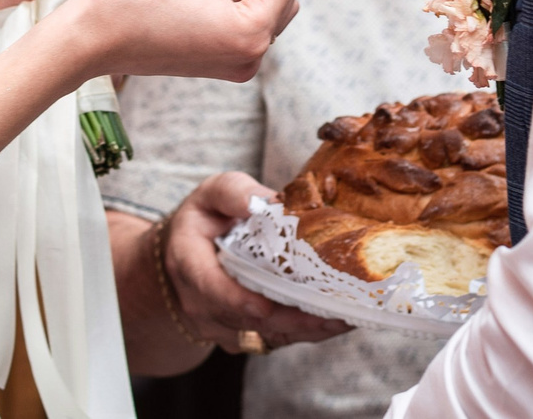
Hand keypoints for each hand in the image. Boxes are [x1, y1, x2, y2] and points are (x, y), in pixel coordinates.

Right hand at [162, 173, 349, 352]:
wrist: (189, 257)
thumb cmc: (205, 220)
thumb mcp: (210, 194)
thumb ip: (232, 192)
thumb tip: (266, 202)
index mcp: (189, 263)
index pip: (209, 287)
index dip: (236, 300)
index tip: (263, 307)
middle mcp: (201, 303)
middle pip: (247, 319)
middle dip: (289, 319)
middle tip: (330, 312)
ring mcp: (222, 325)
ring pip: (265, 335)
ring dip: (304, 329)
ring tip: (344, 317)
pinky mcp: (244, 336)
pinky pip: (275, 340)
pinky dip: (305, 333)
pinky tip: (336, 322)